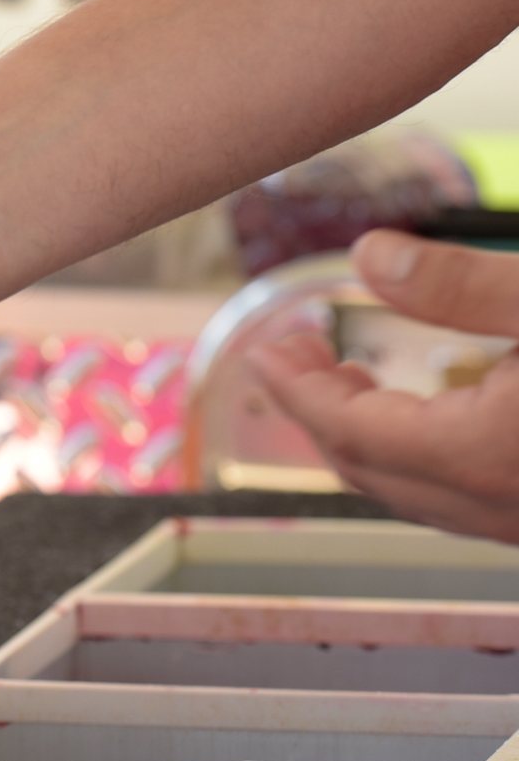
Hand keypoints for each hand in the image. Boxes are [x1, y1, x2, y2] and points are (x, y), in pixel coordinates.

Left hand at [252, 229, 518, 544]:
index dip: (297, 391)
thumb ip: (463, 285)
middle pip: (370, 469)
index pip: (350, 432)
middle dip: (318, 409)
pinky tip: (426, 413)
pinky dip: (416, 457)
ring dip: (365, 437)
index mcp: (481, 456)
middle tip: (296, 352)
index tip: (264, 354)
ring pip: (416, 493)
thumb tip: (368, 253)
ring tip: (346, 375)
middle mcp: (499, 507)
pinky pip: (461, 500)